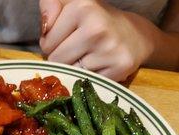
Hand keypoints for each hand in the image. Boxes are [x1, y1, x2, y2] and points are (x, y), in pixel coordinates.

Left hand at [39, 0, 157, 80]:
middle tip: (77, 51)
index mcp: (82, 8)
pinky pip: (87, 83)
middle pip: (57, 60)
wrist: (134, 36)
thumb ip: (49, 7)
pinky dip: (88, 80)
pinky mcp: (119, 69)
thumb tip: (45, 27)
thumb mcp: (71, 6)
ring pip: (70, 73)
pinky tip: (97, 68)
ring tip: (87, 59)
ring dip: (74, 70)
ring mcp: (109, 50)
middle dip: (61, 59)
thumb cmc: (95, 22)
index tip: (66, 39)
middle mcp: (96, 28)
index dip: (52, 45)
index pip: (46, 43)